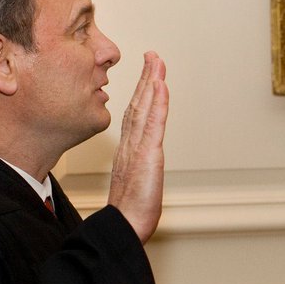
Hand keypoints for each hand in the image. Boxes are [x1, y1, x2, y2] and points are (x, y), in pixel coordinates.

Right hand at [107, 52, 168, 242]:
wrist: (123, 227)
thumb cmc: (128, 215)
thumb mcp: (133, 188)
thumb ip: (135, 174)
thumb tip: (137, 172)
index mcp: (127, 152)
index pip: (135, 115)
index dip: (140, 93)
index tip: (147, 75)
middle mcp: (130, 145)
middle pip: (138, 105)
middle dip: (146, 78)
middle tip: (152, 56)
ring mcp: (138, 148)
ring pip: (145, 108)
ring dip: (152, 82)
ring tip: (156, 61)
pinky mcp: (147, 155)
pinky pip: (154, 124)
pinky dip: (157, 102)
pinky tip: (160, 85)